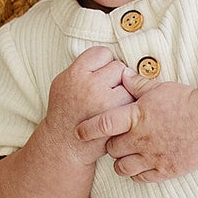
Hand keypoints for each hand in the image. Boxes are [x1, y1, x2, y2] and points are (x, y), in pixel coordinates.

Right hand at [42, 47, 134, 162]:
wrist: (65, 144)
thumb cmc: (66, 110)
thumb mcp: (63, 82)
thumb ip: (84, 67)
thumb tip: (109, 55)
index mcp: (76, 75)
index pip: (102, 53)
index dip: (102, 63)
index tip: (97, 75)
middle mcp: (92, 87)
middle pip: (118, 66)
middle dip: (114, 77)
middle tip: (103, 91)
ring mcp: (107, 104)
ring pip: (129, 83)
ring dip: (125, 90)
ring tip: (111, 101)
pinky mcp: (119, 119)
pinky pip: (134, 101)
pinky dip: (130, 104)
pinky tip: (118, 111)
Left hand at [75, 68, 197, 181]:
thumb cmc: (187, 101)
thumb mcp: (160, 88)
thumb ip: (138, 84)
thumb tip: (122, 75)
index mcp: (136, 116)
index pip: (102, 124)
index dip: (88, 129)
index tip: (79, 131)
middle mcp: (141, 139)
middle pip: (112, 149)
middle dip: (110, 146)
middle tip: (115, 142)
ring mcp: (153, 157)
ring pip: (123, 168)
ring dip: (121, 164)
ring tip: (126, 158)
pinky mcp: (166, 170)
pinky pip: (142, 178)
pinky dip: (137, 174)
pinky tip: (141, 167)